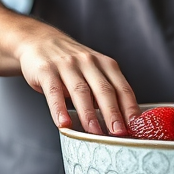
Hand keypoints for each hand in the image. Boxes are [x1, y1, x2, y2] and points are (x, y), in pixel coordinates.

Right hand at [16, 26, 139, 135]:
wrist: (38, 40)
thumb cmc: (70, 62)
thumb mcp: (92, 71)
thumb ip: (103, 91)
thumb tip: (119, 122)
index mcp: (105, 64)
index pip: (122, 88)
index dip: (130, 107)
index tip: (136, 127)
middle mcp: (89, 62)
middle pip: (104, 90)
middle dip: (113, 113)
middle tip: (118, 133)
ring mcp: (67, 64)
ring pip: (81, 91)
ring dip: (89, 114)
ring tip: (94, 134)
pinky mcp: (46, 69)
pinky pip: (54, 91)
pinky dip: (59, 109)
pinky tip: (64, 123)